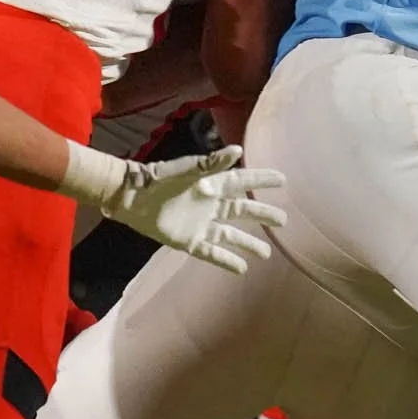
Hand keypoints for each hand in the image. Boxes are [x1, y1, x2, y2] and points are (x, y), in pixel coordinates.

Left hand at [99, 144, 287, 273]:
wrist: (133, 198)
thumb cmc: (160, 179)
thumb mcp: (188, 170)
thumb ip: (212, 163)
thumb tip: (238, 150)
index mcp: (212, 185)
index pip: (243, 182)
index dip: (262, 180)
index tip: (282, 180)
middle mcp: (211, 206)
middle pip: (243, 210)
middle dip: (263, 214)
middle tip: (284, 220)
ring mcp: (202, 225)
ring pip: (231, 235)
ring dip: (249, 243)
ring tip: (267, 253)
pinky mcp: (190, 241)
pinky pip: (213, 252)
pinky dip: (227, 260)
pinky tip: (242, 269)